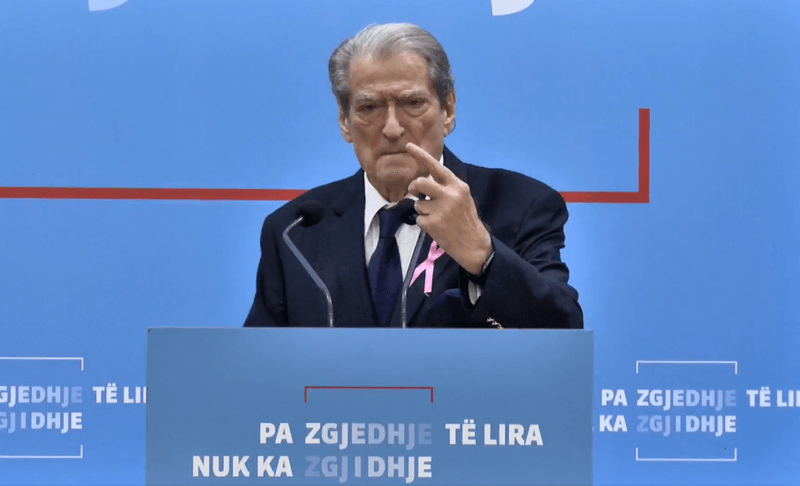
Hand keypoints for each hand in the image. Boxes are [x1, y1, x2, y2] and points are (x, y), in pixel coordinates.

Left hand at [405, 142, 491, 274]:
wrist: (473, 244)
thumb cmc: (465, 219)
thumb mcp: (462, 198)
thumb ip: (445, 188)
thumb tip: (423, 182)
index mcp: (458, 186)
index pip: (436, 167)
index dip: (421, 155)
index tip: (408, 145)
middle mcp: (450, 195)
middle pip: (420, 182)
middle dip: (414, 188)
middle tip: (416, 193)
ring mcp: (441, 209)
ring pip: (418, 203)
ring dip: (423, 210)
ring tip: (437, 218)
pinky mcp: (433, 223)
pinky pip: (419, 219)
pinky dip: (424, 223)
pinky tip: (437, 228)